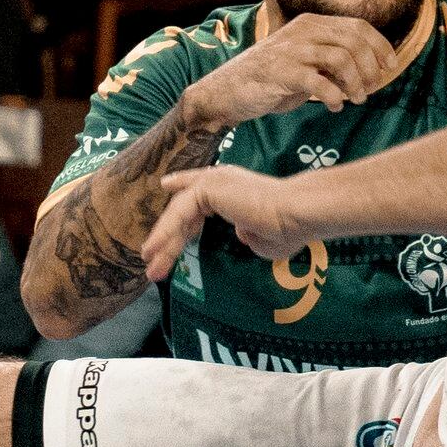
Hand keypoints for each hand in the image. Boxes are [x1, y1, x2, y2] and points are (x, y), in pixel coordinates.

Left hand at [142, 166, 310, 278]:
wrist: (295, 214)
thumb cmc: (287, 228)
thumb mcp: (263, 237)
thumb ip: (250, 234)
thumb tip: (244, 234)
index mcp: (234, 190)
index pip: (202, 192)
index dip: (183, 191)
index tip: (167, 186)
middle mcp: (221, 180)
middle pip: (185, 209)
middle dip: (168, 237)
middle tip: (152, 261)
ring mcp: (213, 181)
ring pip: (178, 214)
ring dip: (163, 241)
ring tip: (150, 266)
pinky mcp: (207, 188)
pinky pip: (178, 214)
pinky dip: (166, 233)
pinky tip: (154, 250)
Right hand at [184, 13, 393, 130]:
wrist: (227, 91)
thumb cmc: (271, 79)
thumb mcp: (306, 62)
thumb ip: (333, 61)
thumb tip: (370, 72)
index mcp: (311, 23)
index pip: (358, 26)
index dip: (379, 46)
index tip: (388, 67)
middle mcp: (302, 30)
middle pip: (353, 41)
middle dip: (370, 68)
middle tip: (370, 90)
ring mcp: (291, 50)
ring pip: (340, 59)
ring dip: (355, 84)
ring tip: (354, 99)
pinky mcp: (280, 72)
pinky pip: (319, 82)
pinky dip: (334, 97)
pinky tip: (334, 106)